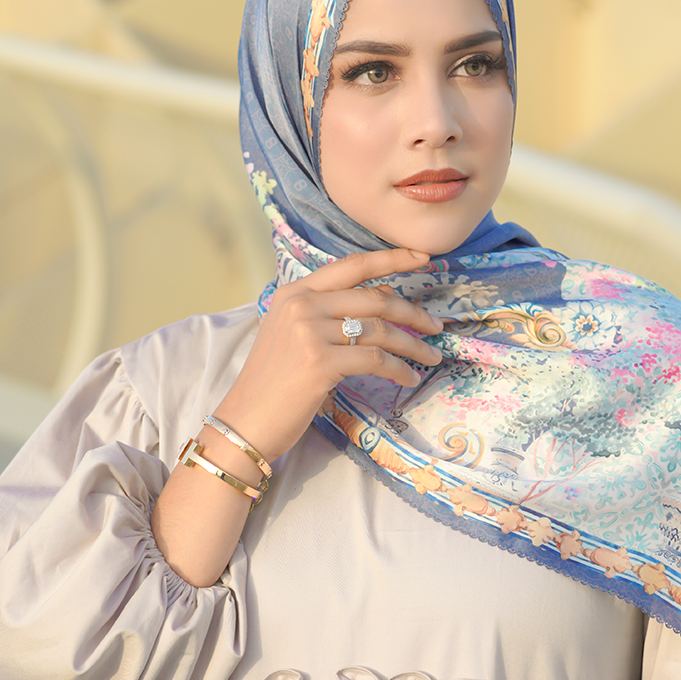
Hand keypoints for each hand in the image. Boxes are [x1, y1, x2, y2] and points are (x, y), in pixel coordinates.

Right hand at [153, 247, 441, 584]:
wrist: (244, 422)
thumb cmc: (271, 386)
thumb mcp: (291, 336)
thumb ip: (323, 315)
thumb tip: (375, 308)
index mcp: (294, 292)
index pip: (351, 266)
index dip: (391, 259)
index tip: (423, 256)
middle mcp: (301, 305)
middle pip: (374, 299)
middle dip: (412, 313)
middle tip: (436, 327)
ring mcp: (309, 332)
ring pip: (380, 330)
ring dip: (412, 345)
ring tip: (431, 357)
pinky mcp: (320, 362)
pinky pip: (375, 360)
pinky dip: (398, 369)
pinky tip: (409, 378)